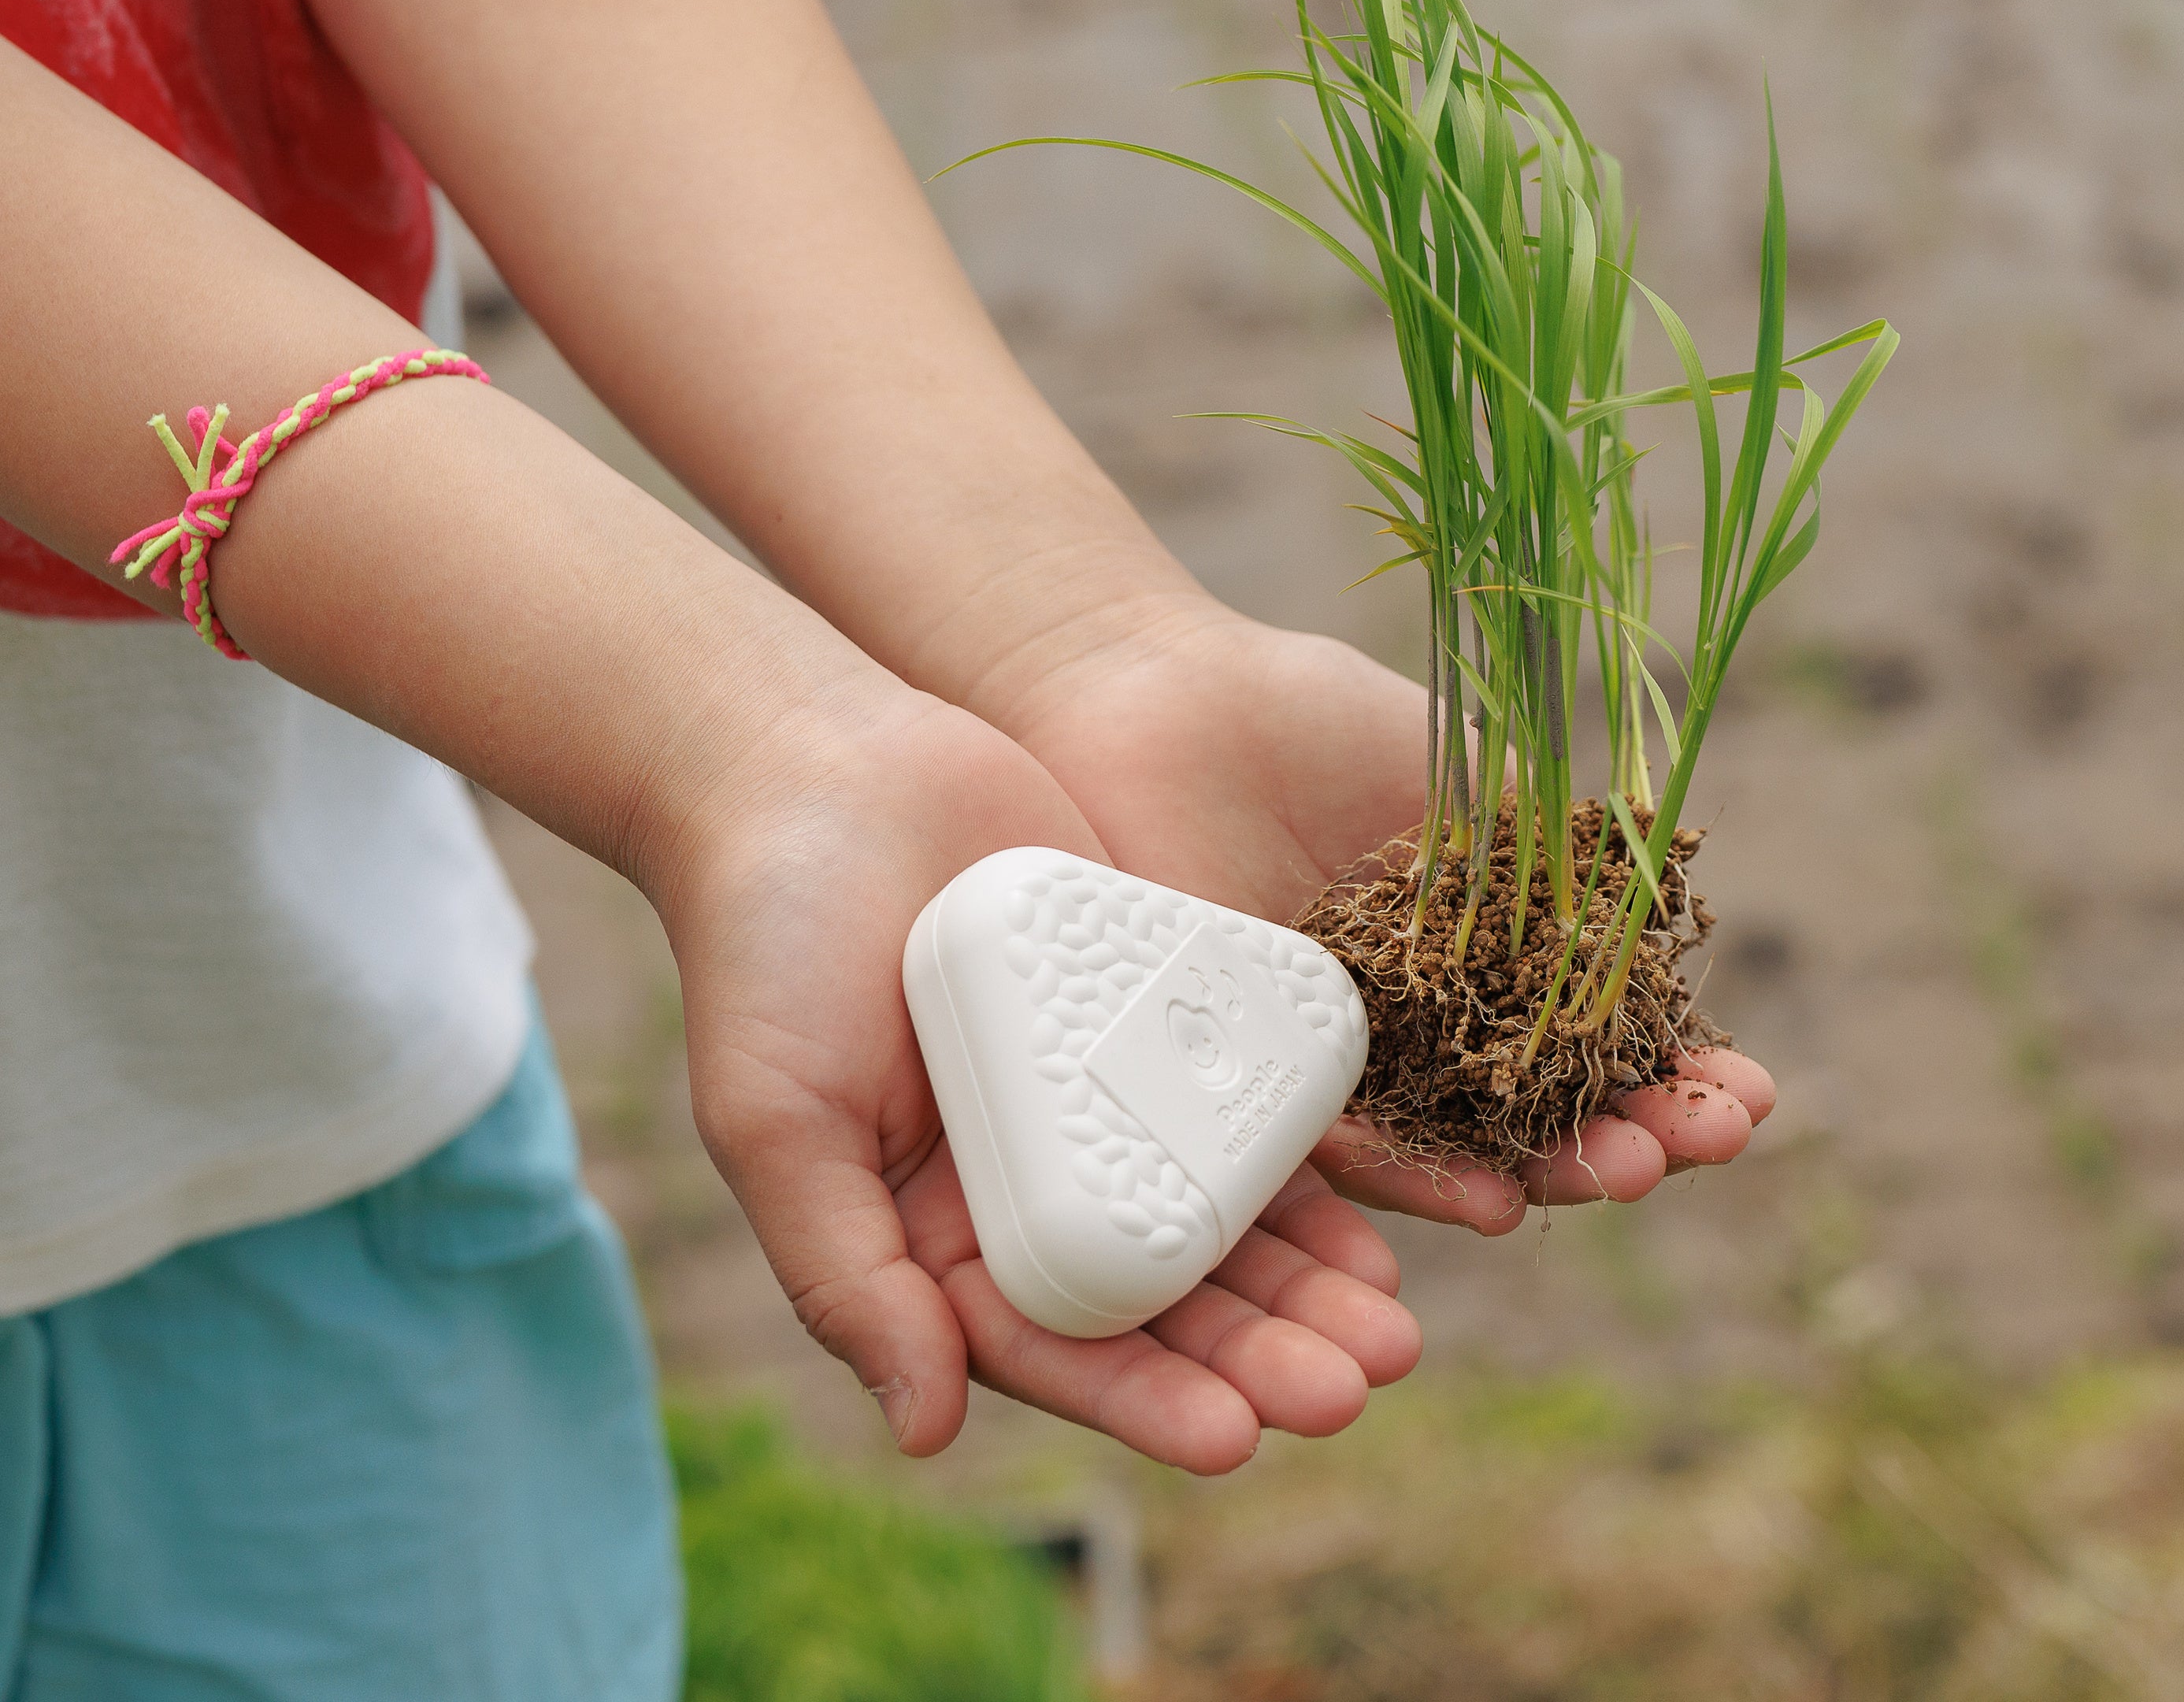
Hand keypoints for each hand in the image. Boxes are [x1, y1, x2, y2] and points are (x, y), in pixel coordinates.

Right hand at [657, 689, 1416, 1469]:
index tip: (1236, 1439)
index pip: (1060, 1350)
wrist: (819, 766)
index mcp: (940, 1239)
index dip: (1147, 1401)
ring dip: (1313, 1278)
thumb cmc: (764, 945)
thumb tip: (923, 1432)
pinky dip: (1319, 1148)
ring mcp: (1107, 1096)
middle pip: (1170, 1300)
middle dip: (1263, 1353)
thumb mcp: (778, 1120)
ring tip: (1397, 1327)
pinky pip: (1248, 1092)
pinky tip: (1395, 1186)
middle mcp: (1039, 1184)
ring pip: (1228, 1212)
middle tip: (1360, 1386)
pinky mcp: (1160, 1008)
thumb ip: (846, 1273)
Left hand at [974, 593, 1777, 1225]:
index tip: (1749, 1092)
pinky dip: (1422, 1181)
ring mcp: (1345, 1065)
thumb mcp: (1467, 782)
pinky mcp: (1253, 1081)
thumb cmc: (1310, 719)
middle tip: (1708, 1140)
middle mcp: (1425, 1032)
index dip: (1677, 1072)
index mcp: (1488, 962)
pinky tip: (1498, 1202)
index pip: (1600, 1040)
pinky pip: (1343, 1152)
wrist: (1161, 697)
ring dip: (1555, 1174)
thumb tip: (1659, 931)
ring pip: (1462, 1149)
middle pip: (1548, 1114)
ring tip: (1637, 1171)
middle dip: (1639, 1134)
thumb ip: (1552, 858)